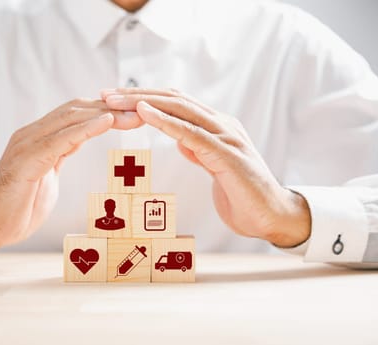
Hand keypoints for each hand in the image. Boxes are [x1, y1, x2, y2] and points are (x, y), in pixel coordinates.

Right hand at [0, 99, 142, 253]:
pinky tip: (106, 122)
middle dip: (112, 109)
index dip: (106, 111)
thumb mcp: (47, 175)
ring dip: (105, 115)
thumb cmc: (19, 206)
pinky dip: (85, 129)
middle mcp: (32, 134)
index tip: (134, 114)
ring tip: (133, 115)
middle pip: (77, 110)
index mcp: (39, 137)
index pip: (76, 115)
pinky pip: (60, 139)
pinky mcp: (26, 160)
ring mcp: (27, 144)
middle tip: (142, 111)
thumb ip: (59, 155)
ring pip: (70, 119)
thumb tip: (74, 145)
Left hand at [102, 88, 310, 247]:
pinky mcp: (226, 154)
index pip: (176, 104)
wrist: (272, 217)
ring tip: (115, 99)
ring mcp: (225, 136)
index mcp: (217, 127)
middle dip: (136, 94)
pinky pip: (191, 133)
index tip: (116, 99)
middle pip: (173, 100)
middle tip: (105, 93)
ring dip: (144, 102)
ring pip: (180, 109)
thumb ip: (201, 151)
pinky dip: (165, 121)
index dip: (145, 98)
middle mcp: (221, 125)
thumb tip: (183, 141)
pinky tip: (144, 113)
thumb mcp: (215, 168)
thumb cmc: (243, 195)